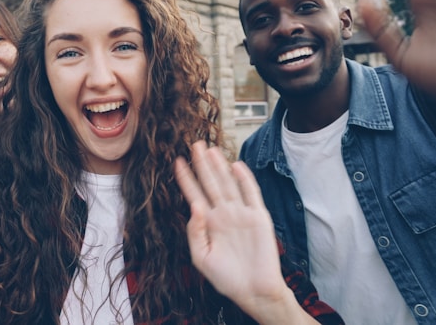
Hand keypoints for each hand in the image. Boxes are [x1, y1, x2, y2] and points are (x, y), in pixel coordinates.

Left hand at [175, 142, 298, 321]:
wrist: (254, 291)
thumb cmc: (226, 278)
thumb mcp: (201, 257)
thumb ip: (194, 232)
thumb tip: (195, 206)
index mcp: (208, 223)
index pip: (194, 195)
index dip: (186, 179)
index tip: (176, 162)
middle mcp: (223, 214)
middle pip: (210, 183)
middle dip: (202, 164)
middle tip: (194, 144)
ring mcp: (241, 214)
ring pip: (228, 184)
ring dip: (220, 167)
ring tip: (210, 149)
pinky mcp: (258, 217)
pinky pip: (251, 194)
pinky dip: (244, 179)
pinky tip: (235, 166)